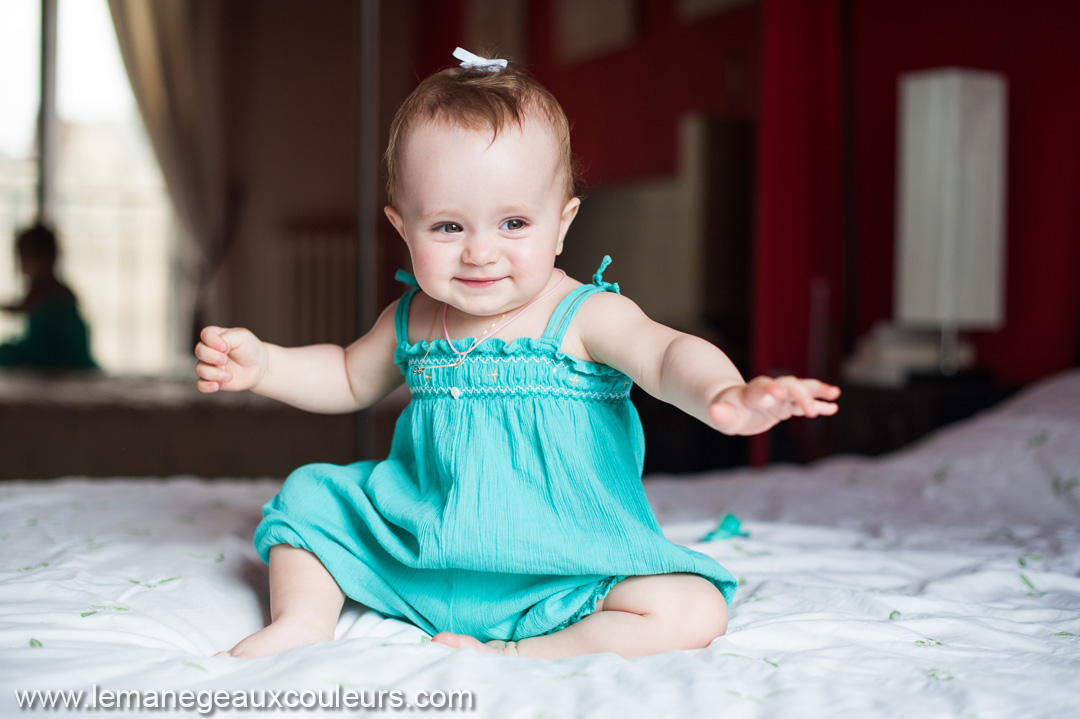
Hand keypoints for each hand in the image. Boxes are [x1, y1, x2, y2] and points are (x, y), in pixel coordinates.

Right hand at [194, 326, 267, 392]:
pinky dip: (206, 386)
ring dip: (213, 373)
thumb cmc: (250, 348)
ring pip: (200, 369)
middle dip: (212, 357)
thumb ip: (227, 338)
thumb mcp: (242, 337)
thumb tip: (216, 348)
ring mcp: (209, 365)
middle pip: (199, 351)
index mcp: (216, 336)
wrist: (259, 367)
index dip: (212, 341)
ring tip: (229, 376)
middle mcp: (209, 350)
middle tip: (226, 360)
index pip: (205, 335)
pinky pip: (200, 384)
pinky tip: (216, 386)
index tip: (225, 348)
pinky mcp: (212, 379)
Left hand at [707, 376, 839, 435]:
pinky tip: (833, 408)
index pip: (762, 387)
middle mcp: (769, 390)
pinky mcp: (787, 405)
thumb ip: (719, 414)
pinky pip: (804, 403)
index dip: (771, 388)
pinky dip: (818, 404)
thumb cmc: (726, 411)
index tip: (779, 392)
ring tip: (834, 394)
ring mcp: (780, 396)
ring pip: (800, 389)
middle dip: (800, 395)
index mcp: (752, 392)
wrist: (733, 405)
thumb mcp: (721, 416)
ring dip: (816, 391)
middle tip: (810, 411)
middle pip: (788, 386)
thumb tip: (713, 412)